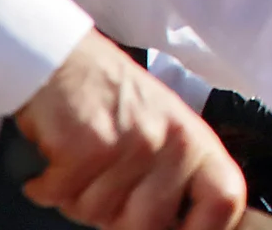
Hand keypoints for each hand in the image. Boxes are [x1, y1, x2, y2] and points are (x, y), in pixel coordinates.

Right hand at [14, 31, 243, 229]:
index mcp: (197, 142)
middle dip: (114, 217)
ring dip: (76, 198)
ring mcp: (134, 145)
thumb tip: (174, 225)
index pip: (225, 200)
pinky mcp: (90, 148)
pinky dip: (46, 187)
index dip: (204, 229)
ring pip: (97, 214)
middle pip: (149, 224)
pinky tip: (54, 162)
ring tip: (79, 162)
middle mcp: (173, 143)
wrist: (65, 58)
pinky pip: (62, 196)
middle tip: (101, 186)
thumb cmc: (114, 98)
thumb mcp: (165, 130)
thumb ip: (177, 178)